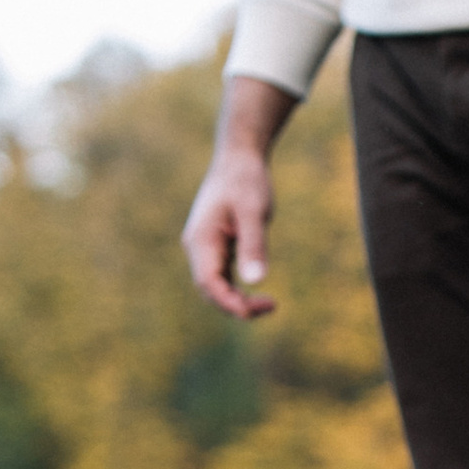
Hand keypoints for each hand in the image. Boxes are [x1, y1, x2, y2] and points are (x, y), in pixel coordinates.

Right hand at [181, 75, 297, 317]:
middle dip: (236, 305)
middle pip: (210, 289)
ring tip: (270, 304)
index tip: (253, 311)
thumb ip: (253, 245)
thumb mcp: (254, 212)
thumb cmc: (246, 180)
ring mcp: (206, 247)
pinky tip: (259, 292)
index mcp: (201, 240)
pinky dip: (239, 287)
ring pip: (216, 285)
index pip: (208, 283)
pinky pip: (223, 275)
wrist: (239, 156)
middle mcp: (198, 247)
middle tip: (271, 306)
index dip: (228, 302)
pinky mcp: (217, 246)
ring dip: (238, 299)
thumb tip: (255, 280)